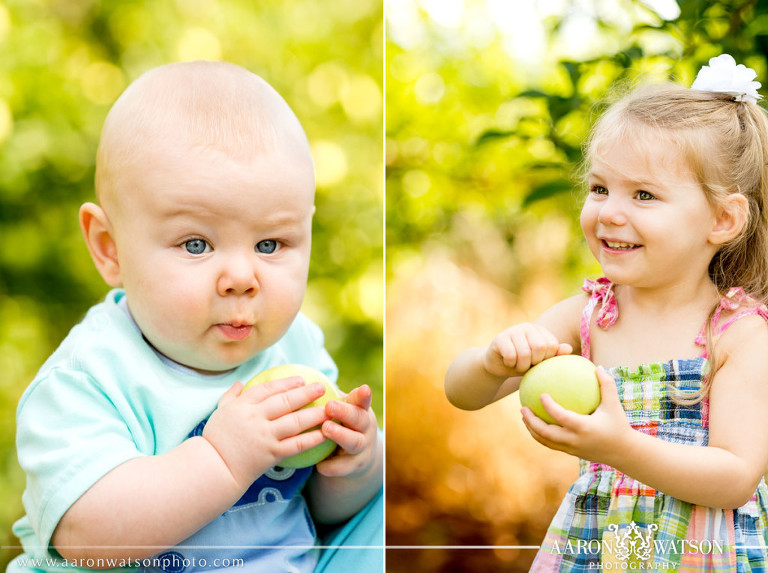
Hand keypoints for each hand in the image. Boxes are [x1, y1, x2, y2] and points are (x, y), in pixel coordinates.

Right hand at [203, 377, 330, 487]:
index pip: (268, 389)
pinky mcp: (272, 454)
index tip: (301, 379)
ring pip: (295, 421)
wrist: (214, 469)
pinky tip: (324, 433)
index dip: (286, 383)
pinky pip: (296, 444)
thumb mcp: (219, 412)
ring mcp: (265, 436)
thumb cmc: (215, 439)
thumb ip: (230, 396)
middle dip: (306, 393)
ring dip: (314, 414)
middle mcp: (255, 418)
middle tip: (321, 387)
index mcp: (243, 406)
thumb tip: (239, 383)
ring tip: (329, 409)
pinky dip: (312, 438)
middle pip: (286, 401)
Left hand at [315, 384, 378, 477]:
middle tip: (329, 406)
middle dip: (345, 412)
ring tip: (325, 429)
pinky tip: (319, 465)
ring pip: (354, 442)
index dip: (363, 395)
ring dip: (340, 435)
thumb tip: (301, 383)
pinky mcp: (355, 466)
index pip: (362, 400)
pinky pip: (344, 467)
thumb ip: (329, 398)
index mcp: (360, 410)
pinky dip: (332, 466)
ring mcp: (362, 447)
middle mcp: (365, 428)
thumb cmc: (341, 423)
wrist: (356, 456)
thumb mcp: (341, 410)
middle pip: (360, 419)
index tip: (363, 389)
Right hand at [484, 322, 571, 377]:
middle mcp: (527, 327)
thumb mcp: (540, 362)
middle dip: (534, 362)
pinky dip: (510, 364)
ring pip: (524, 353)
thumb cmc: (522, 364)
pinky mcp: (499, 338)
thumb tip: (569, 348)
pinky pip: (510, 355)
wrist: (498, 366)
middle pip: (540, 347)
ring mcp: (512, 330)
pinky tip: (507, 362)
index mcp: (540, 331)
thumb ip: (555, 355)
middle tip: (527, 364)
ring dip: (521, 366)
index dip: (546, 359)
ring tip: (517, 365)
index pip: (552, 345)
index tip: (538, 362)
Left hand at [520, 366, 631, 465]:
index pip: (561, 417)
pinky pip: (551, 444)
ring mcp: (571, 448)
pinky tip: (536, 423)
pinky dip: (540, 435)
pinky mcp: (570, 453)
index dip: (549, 407)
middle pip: (545, 433)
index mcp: (583, 427)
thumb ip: (607, 385)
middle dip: (531, 421)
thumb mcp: (614, 404)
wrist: (624, 453)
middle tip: (523, 407)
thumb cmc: (619, 425)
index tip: (540, 394)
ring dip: (532, 429)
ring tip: (524, 415)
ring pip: (545, 441)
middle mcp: (574, 440)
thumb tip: (598, 366)